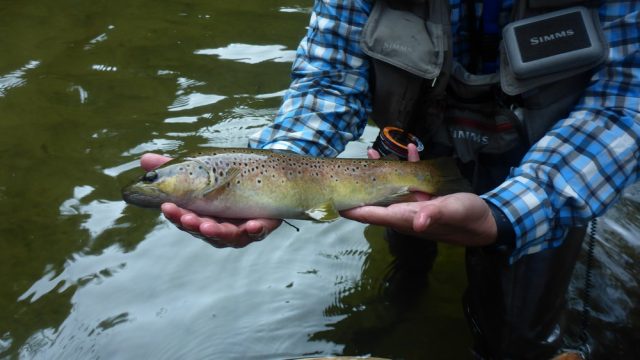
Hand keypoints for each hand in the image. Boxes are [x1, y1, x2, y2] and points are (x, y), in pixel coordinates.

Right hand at [140, 153, 281, 247]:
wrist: (262, 180)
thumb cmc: (224, 182)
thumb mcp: (201, 171)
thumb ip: (175, 167)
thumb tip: (144, 159)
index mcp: (201, 214)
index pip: (184, 218)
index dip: (176, 215)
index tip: (168, 207)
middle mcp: (218, 226)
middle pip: (204, 230)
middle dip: (194, 225)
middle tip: (188, 218)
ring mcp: (239, 229)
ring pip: (228, 236)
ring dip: (219, 232)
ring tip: (210, 225)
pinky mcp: (260, 227)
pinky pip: (257, 233)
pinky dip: (254, 230)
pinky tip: (251, 225)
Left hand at [341, 145, 496, 245]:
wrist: (486, 222)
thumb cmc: (468, 219)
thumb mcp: (453, 213)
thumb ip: (434, 215)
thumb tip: (417, 222)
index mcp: (406, 218)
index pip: (372, 214)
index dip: (352, 208)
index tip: (334, 200)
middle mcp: (405, 212)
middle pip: (375, 199)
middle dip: (361, 185)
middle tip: (346, 168)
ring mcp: (413, 204)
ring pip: (390, 187)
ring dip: (381, 170)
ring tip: (371, 151)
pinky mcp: (425, 196)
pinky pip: (411, 179)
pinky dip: (408, 165)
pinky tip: (409, 148)